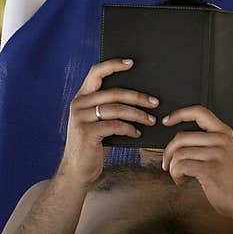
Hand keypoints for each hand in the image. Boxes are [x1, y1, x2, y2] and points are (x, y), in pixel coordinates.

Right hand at [60, 58, 157, 184]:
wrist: (77, 170)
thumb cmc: (94, 144)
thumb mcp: (98, 122)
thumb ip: (109, 108)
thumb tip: (139, 98)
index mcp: (82, 97)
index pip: (95, 72)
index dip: (113, 65)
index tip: (132, 63)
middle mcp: (78, 104)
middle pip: (114, 93)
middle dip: (138, 97)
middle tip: (155, 102)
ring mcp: (80, 118)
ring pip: (116, 109)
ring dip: (138, 114)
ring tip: (151, 120)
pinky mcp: (86, 133)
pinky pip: (115, 125)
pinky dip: (129, 129)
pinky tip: (137, 133)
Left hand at [161, 105, 232, 214]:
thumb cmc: (231, 180)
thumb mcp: (226, 153)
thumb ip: (209, 141)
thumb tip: (179, 140)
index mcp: (224, 133)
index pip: (199, 112)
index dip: (179, 114)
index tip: (167, 121)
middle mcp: (221, 140)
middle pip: (181, 137)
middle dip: (169, 153)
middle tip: (168, 164)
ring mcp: (217, 154)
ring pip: (179, 154)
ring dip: (173, 168)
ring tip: (180, 176)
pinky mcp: (210, 169)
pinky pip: (181, 166)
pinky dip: (177, 175)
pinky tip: (183, 180)